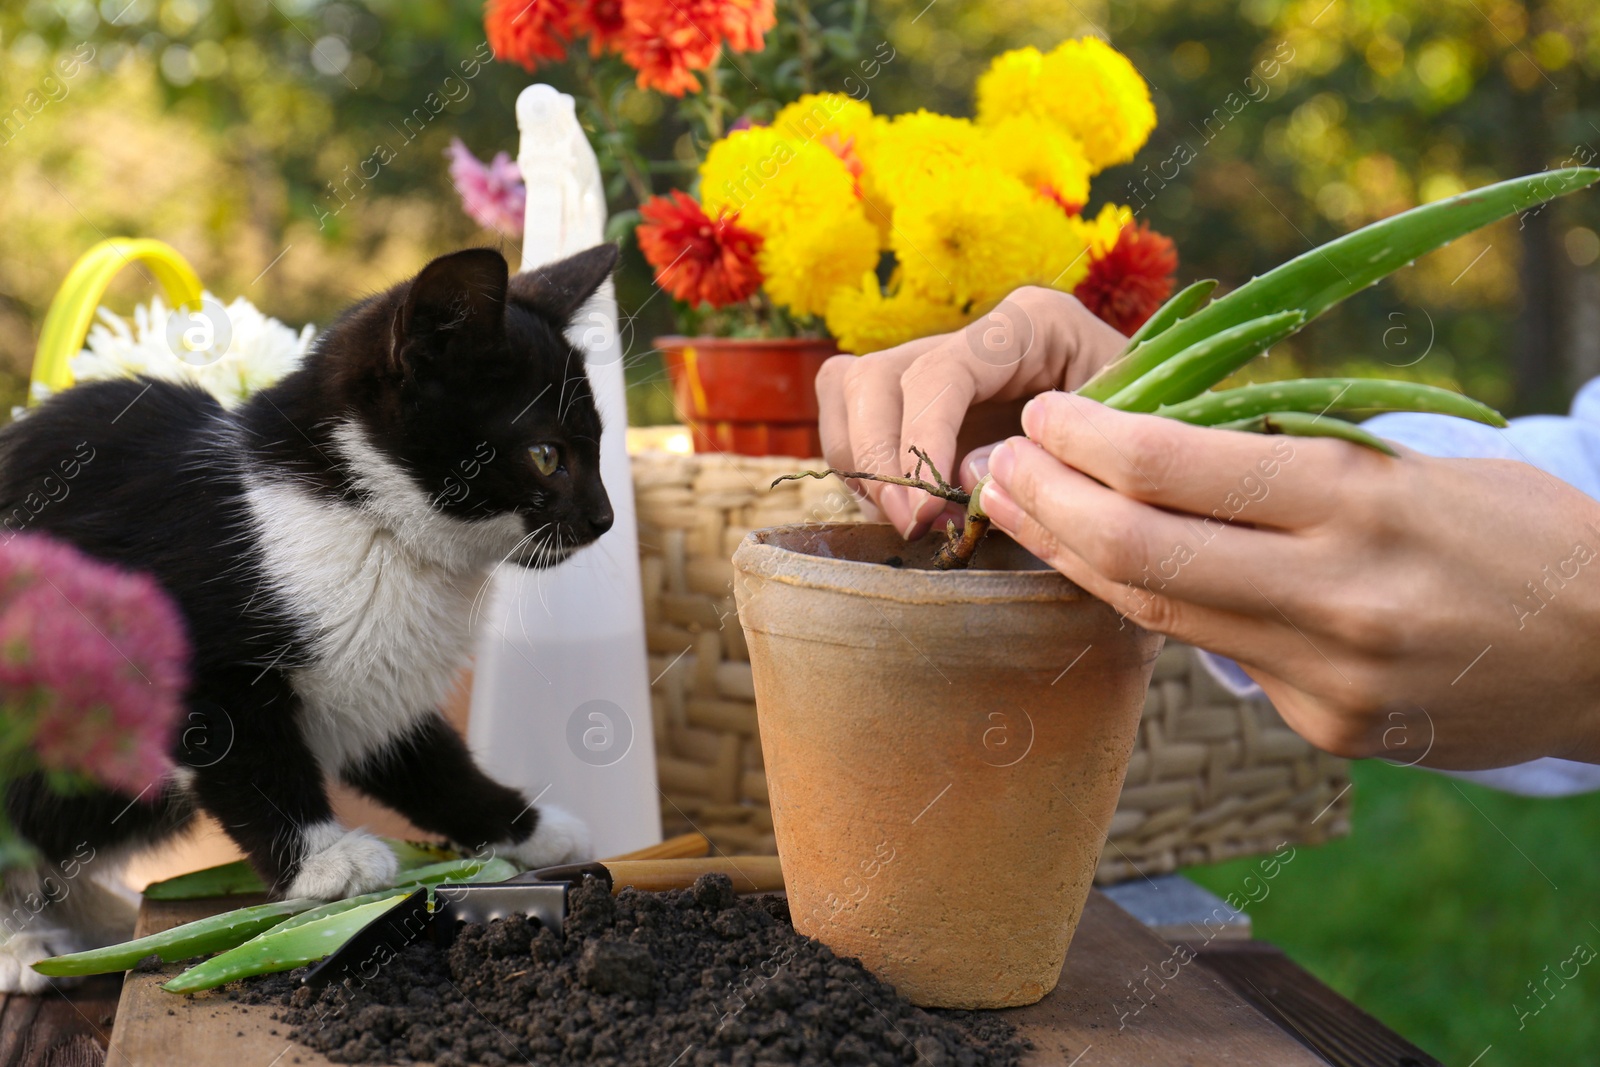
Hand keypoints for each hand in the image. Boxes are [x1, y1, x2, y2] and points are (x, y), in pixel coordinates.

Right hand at [815, 287, 1127, 537]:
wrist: (1162, 456)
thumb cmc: (1155, 446)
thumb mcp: (1124, 445)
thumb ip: (1050, 458)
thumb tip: (963, 479)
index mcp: (1028, 325)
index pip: (939, 373)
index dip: (917, 443)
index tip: (922, 513)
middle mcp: (974, 335)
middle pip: (872, 376)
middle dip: (877, 457)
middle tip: (913, 525)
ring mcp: (940, 364)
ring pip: (847, 389)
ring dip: (862, 464)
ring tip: (912, 519)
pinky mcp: (920, 403)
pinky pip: (852, 418)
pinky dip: (862, 468)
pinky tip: (909, 507)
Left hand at [979, 391, 1599, 768]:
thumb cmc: (1511, 528)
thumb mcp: (1408, 466)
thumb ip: (1284, 465)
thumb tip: (1148, 447)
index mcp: (1359, 503)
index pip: (1174, 468)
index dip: (1087, 438)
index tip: (1045, 414)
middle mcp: (1336, 596)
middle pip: (1139, 551)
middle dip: (1048, 505)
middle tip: (994, 467)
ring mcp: (1329, 676)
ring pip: (1160, 613)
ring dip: (1075, 560)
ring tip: (1022, 514)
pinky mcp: (1329, 729)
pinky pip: (1220, 660)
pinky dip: (1164, 609)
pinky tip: (1116, 573)